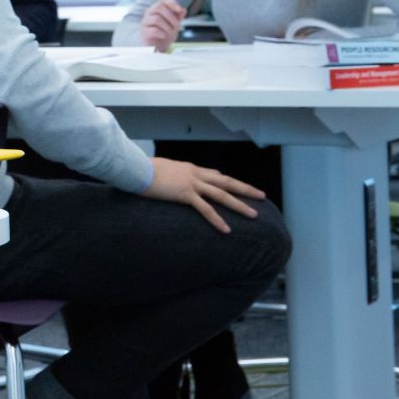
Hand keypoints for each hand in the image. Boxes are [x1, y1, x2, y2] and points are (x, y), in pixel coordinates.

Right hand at [139, 0, 185, 51]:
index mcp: (157, 9)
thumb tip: (183, 10)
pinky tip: (164, 36)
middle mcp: (150, 13)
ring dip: (167, 27)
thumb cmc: (164, 33)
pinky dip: (162, 33)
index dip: (172, 3)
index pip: (163, 0)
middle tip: (176, 25)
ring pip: (156, 19)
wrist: (157, 46)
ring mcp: (145, 22)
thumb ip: (178, 16)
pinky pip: (153, 30)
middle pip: (159, 7)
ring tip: (171, 33)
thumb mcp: (174, 24)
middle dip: (171, 17)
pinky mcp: (144, 32)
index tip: (179, 10)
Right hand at [140, 157, 264, 232]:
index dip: (228, 181)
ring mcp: (192, 183)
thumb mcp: (162, 168)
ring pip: (222, 195)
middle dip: (245, 189)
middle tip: (262, 195)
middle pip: (226, 181)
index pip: (214, 174)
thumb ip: (173, 172)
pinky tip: (226, 230)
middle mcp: (195, 174)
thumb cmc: (143, 169)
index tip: (240, 186)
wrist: (136, 168)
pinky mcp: (185, 194)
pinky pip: (205, 209)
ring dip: (239, 205)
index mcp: (190, 168)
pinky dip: (217, 219)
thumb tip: (173, 175)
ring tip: (254, 215)